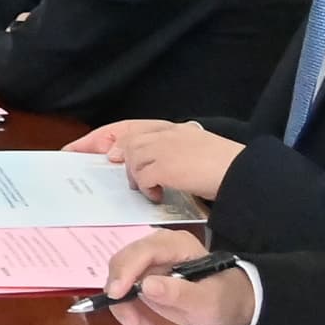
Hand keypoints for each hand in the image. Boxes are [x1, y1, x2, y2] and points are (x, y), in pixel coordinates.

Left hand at [88, 120, 242, 211]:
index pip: (131, 128)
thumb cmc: (226, 172)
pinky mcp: (167, 164)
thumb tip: (132, 165)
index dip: (104, 138)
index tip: (78, 147)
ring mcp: (167, 146)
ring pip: (132, 158)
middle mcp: (169, 133)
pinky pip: (143, 175)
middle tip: (95, 168)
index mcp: (176, 130)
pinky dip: (147, 187)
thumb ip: (165, 158)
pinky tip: (159, 196)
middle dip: (107, 154)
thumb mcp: (193, 159)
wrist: (246, 175)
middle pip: (127, 141)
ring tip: (150, 189)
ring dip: (136, 177)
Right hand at [103, 240, 240, 324]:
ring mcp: (148, 262)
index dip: (125, 271)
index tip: (116, 296)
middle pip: (123, 264)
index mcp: (176, 244)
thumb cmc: (221, 298)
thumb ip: (179, 293)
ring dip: (125, 308)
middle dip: (122, 297)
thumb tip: (146, 285)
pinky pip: (124, 292)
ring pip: (118, 280)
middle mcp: (157, 247)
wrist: (227, 302)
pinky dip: (129, 311)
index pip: (143, 251)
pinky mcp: (141, 276)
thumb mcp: (206, 301)